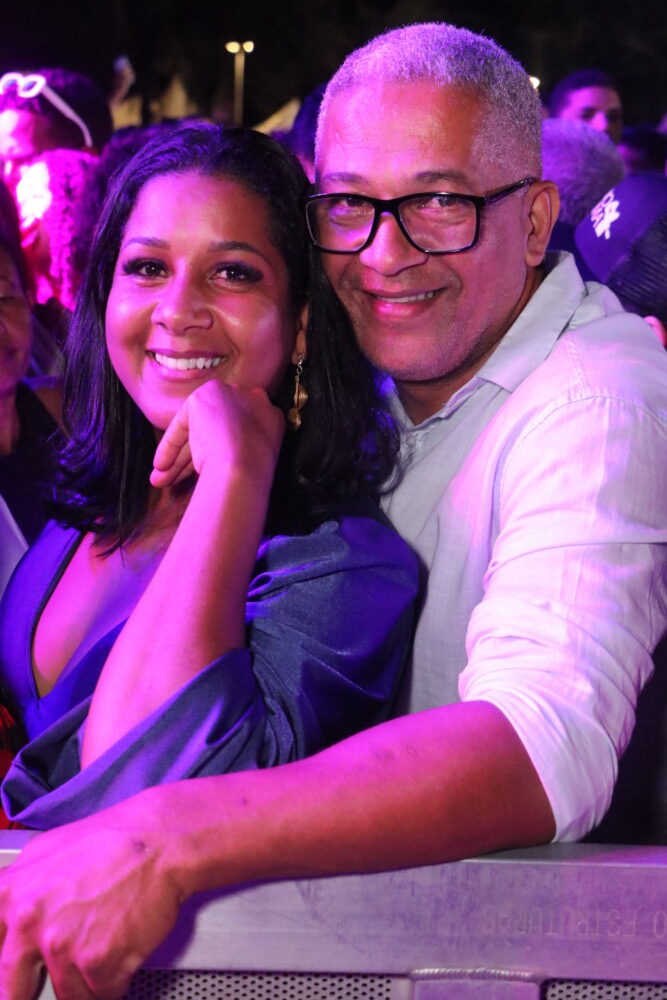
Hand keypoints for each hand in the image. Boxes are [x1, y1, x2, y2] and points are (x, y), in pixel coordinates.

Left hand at [0, 798, 183, 999]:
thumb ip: (21, 888)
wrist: (159, 841)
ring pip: (66, 993)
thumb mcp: (48, 850)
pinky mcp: (97, 965)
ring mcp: (61, 947)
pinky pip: (102, 993)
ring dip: (86, 980)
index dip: (6, 968)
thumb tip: (10, 915)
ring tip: (104, 946)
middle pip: (12, 990)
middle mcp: (28, 923)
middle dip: (27, 993)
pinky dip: (115, 979)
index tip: (15, 976)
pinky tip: (123, 948)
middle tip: (44, 986)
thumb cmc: (112, 840)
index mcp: (10, 895)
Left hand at [150, 380, 284, 488]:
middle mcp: (252, 399)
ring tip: (162, 481)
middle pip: (216, 431)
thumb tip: (211, 466)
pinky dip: (170, 447)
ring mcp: (228, 394)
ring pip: (197, 431)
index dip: (218, 453)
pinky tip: (161, 468)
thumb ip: (239, 450)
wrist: (244, 465)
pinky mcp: (204, 396)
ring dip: (177, 458)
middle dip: (192, 459)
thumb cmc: (251, 474)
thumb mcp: (254, 458)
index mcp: (269, 416)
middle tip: (175, 481)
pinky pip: (182, 424)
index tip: (202, 474)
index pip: (237, 433)